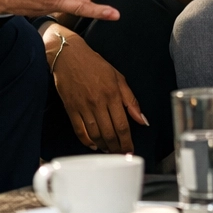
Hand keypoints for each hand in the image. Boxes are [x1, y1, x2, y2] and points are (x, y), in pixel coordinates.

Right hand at [45, 25, 146, 152]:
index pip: (122, 125)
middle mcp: (98, 103)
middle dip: (117, 148)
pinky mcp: (71, 109)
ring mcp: (83, 107)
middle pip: (109, 133)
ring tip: (110, 151)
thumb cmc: (95, 65)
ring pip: (95, 135)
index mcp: (112, 94)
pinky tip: (93, 145)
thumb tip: (142, 120)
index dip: (127, 142)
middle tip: (121, 155)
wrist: (69, 56)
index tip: (130, 150)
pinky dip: (86, 141)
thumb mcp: (118, 77)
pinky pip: (79, 130)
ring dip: (103, 146)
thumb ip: (131, 100)